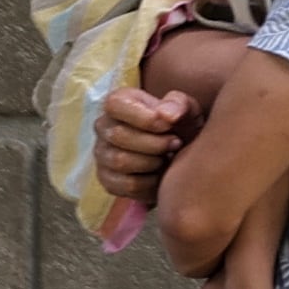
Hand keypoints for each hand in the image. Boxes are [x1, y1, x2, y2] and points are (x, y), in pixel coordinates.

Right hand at [95, 85, 199, 204]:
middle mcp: (104, 127)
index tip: (168, 125)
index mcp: (118, 103)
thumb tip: (167, 115)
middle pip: (118, 135)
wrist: (182, 155)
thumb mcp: (186, 109)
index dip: (143, 117)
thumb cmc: (180, 126)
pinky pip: (126, 185)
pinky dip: (150, 183)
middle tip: (176, 144)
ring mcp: (102, 155)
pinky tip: (160, 175)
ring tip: (168, 158)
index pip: (114, 105)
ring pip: (121, 161)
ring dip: (152, 162)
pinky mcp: (108, 180)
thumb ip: (178, 104)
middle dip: (154, 143)